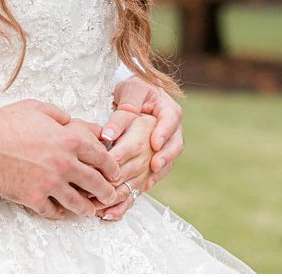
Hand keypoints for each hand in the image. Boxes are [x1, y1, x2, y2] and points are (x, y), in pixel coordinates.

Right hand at [0, 99, 121, 219]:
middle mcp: (64, 164)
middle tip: (110, 195)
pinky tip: (60, 212)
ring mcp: (50, 184)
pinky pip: (52, 211)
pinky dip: (58, 214)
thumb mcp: (38, 108)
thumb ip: (59, 114)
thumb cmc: (7, 123)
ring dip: (86, 208)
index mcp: (69, 141)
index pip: (102, 158)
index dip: (112, 167)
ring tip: (90, 211)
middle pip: (96, 183)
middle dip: (107, 192)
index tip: (115, 173)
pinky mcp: (34, 198)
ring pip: (77, 203)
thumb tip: (70, 119)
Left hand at [107, 76, 183, 190]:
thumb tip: (107, 135)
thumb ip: (121, 113)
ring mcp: (167, 146)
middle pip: (174, 145)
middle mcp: (172, 130)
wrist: (136, 97)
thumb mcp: (128, 93)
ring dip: (157, 173)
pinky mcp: (158, 159)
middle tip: (154, 165)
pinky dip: (148, 182)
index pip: (170, 120)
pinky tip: (140, 189)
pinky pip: (158, 173)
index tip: (155, 143)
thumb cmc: (134, 91)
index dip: (164, 132)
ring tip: (145, 182)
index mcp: (168, 110)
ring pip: (168, 162)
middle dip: (164, 156)